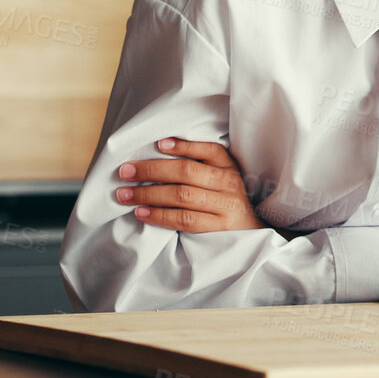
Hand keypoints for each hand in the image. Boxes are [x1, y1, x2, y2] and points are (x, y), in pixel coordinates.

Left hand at [114, 137, 264, 232]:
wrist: (253, 233)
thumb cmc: (227, 201)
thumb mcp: (222, 178)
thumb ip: (200, 166)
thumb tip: (159, 153)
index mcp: (229, 167)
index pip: (209, 150)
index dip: (184, 146)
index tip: (159, 144)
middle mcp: (229, 184)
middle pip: (187, 172)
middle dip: (152, 170)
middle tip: (125, 171)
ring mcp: (225, 207)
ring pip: (182, 196)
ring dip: (149, 194)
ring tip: (125, 194)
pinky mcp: (217, 228)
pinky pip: (184, 220)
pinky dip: (160, 215)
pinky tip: (141, 212)